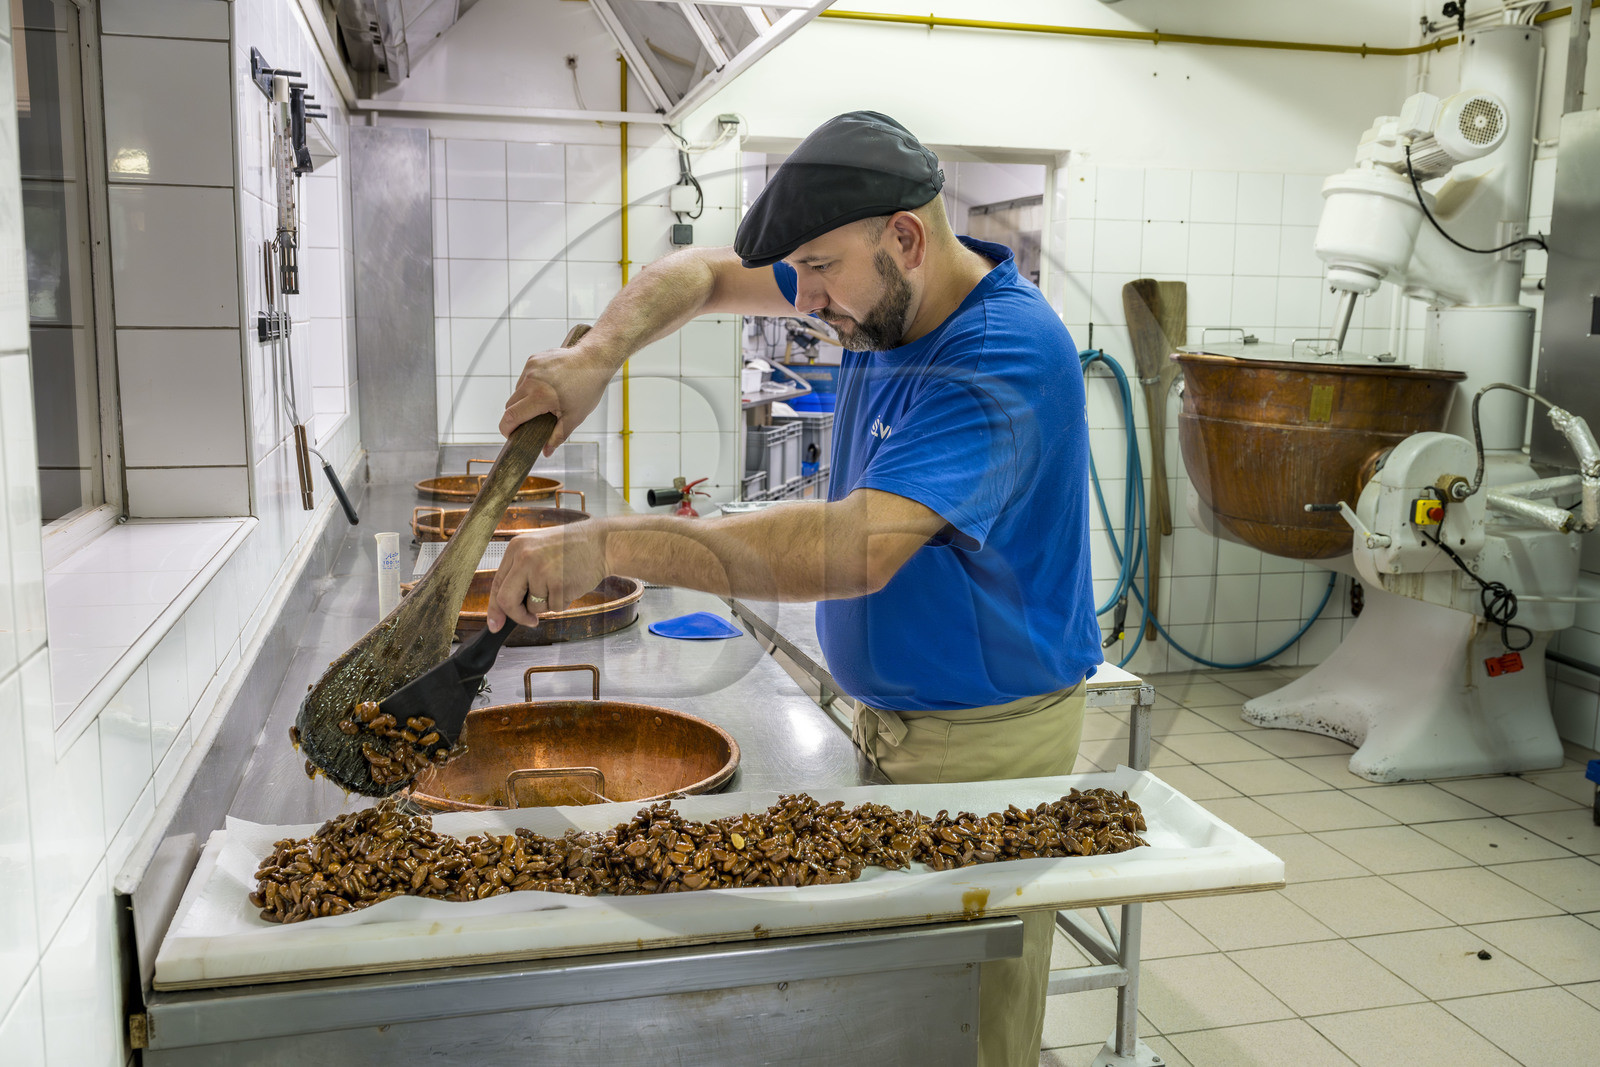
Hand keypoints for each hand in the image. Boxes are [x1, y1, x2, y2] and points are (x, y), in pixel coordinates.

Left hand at [487, 523, 608, 630]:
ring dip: (548, 604)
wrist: (602, 543)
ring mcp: (541, 571)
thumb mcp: (538, 549)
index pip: (497, 584)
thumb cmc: (572, 547)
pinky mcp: (559, 584)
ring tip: (562, 583)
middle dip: (517, 615)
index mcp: (516, 548)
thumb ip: (521, 573)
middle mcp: (525, 558)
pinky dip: (563, 602)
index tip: (495, 624)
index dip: (495, 608)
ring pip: (534, 607)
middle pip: (507, 600)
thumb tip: (506, 607)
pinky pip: (554, 607)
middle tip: (530, 620)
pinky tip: (571, 583)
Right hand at [501, 342, 618, 455]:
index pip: (511, 416)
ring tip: (543, 402)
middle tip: (531, 422)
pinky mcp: (533, 359)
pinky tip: (547, 387)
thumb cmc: (587, 389)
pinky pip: (524, 377)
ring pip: (517, 390)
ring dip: (524, 399)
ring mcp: (531, 368)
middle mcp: (531, 380)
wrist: (595, 360)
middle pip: (510, 404)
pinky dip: (530, 385)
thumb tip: (546, 452)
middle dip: (517, 416)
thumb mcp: (575, 417)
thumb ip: (558, 436)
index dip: (506, 429)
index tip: (510, 435)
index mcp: (540, 396)